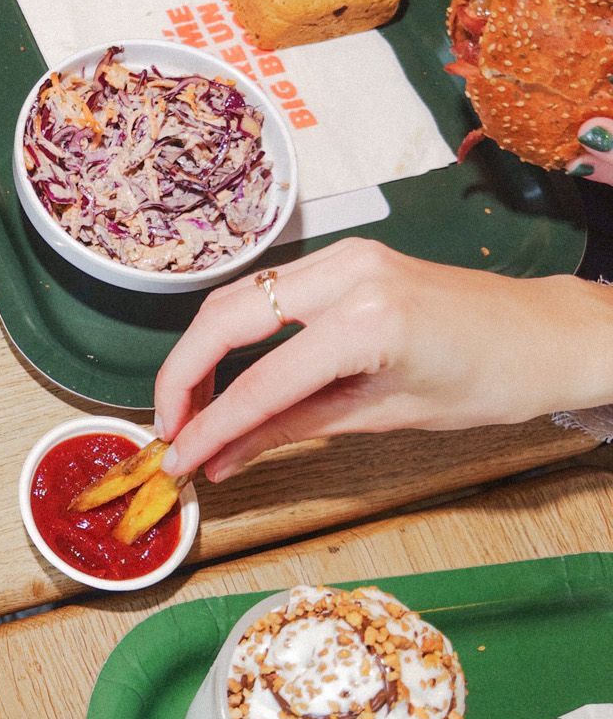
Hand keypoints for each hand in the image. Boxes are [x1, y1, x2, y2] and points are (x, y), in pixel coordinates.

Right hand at [154, 239, 612, 483]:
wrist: (549, 335)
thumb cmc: (491, 381)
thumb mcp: (387, 415)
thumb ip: (293, 429)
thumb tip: (222, 458)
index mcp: (368, 321)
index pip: (261, 382)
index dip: (208, 426)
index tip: (176, 461)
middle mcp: (348, 274)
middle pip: (225, 320)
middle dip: (183, 377)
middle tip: (168, 431)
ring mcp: (345, 257)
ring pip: (237, 298)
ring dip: (201, 352)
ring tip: (189, 408)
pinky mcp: (346, 257)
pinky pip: (268, 292)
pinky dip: (236, 333)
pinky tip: (228, 374)